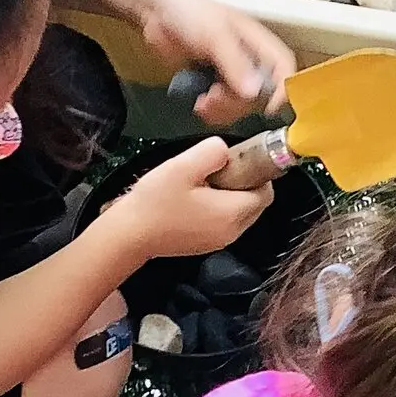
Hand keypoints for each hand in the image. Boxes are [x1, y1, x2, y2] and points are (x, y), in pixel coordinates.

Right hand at [105, 137, 272, 260]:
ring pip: (240, 213)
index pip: (266, 191)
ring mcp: (220, 241)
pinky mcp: (206, 245)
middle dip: (244, 184)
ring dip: (230, 196)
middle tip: (216, 170)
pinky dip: (218, 209)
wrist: (129, 235)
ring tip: (201, 184)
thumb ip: (213, 152)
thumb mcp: (184, 165)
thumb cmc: (156, 201)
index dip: (256, 173)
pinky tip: (193, 199)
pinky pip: (224, 223)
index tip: (235, 161)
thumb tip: (225, 151)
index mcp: (233, 213)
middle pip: (256, 204)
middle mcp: (233, 231)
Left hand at [144, 0, 295, 124]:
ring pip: (242, 104)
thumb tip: (253, 91)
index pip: (284, 67)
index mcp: (257, 41)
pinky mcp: (213, 82)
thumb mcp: (214, 34)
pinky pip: (222, 106)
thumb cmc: (187, 8)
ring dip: (224, 109)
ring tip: (205, 101)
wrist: (155, 9)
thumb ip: (234, 63)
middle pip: (262, 93)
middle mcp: (248, 58)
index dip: (283, 87)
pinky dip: (212, 111)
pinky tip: (200, 104)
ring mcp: (230, 72)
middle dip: (240, 102)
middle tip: (218, 97)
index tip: (269, 106)